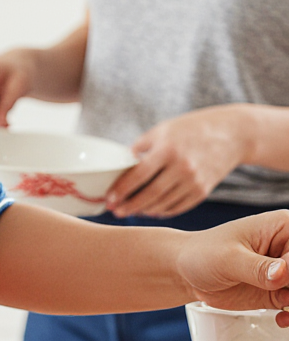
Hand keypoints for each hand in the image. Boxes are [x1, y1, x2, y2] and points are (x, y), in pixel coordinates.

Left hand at [106, 106, 248, 217]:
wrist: (232, 134)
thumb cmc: (191, 129)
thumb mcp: (162, 130)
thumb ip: (140, 147)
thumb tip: (120, 164)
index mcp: (168, 150)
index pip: (139, 175)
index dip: (121, 189)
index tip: (108, 198)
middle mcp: (182, 168)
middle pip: (150, 194)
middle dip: (129, 205)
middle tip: (114, 211)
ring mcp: (195, 182)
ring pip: (164, 204)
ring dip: (144, 211)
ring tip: (129, 211)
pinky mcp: (204, 191)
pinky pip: (179, 207)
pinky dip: (163, 211)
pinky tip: (150, 211)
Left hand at [178, 210, 288, 326]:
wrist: (184, 272)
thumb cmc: (201, 254)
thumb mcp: (228, 259)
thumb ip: (257, 267)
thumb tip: (284, 273)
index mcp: (283, 227)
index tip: (282, 281)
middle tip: (286, 299)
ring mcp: (286, 272)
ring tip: (285, 312)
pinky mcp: (280, 291)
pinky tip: (282, 319)